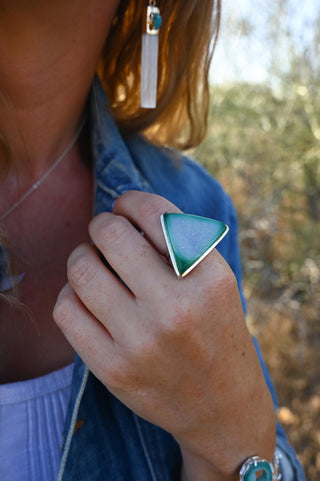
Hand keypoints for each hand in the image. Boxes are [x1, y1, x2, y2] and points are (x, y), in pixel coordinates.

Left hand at [53, 191, 275, 479]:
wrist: (222, 407)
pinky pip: (66, 309)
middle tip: (106, 232)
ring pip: (81, 269)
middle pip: (111, 236)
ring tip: (94, 261)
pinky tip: (87, 296)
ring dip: (82, 255)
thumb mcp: (218, 283)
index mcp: (210, 279)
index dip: (131, 201)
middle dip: (102, 224)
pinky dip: (70, 292)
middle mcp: (177, 309)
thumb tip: (123, 210)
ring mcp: (141, 342)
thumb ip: (179, 244)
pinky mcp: (112, 369)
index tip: (125, 207)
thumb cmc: (217, 334)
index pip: (155, 214)